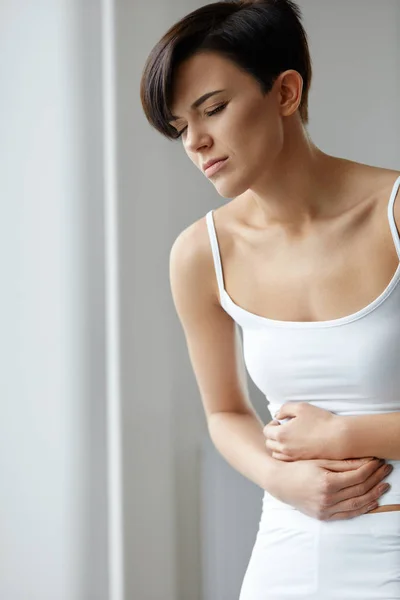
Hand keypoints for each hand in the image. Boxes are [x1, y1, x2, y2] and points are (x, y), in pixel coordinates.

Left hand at [263, 402, 342, 460]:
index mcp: (281, 434)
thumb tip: (277, 416)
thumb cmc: (321, 421)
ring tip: (289, 440)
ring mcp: (293, 458)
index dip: (271, 425)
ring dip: (279, 447)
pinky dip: (287, 455)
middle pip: (269, 444)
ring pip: (277, 454)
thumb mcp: (301, 407)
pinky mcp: (302, 463)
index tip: (280, 422)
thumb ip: (284, 409)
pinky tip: (297, 447)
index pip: (266, 431)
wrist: (339, 438)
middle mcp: (284, 448)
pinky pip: (287, 461)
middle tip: (284, 430)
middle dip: (273, 436)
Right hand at [269, 456, 391, 520]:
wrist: (279, 482)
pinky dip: (362, 508)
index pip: (357, 476)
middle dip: (376, 479)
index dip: (371, 468)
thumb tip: (366, 460)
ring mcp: (326, 510)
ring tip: (385, 485)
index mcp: (327, 482)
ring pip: (358, 504)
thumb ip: (343, 463)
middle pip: (360, 489)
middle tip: (386, 470)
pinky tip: (372, 501)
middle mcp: (328, 499)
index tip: (379, 461)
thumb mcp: (319, 461)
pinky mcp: (324, 516)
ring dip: (374, 494)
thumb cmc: (298, 467)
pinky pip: (348, 514)